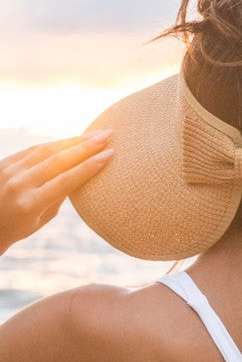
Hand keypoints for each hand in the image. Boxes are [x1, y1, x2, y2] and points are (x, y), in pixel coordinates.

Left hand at [0, 130, 113, 254]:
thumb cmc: (19, 227)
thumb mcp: (43, 218)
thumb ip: (60, 194)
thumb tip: (81, 170)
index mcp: (30, 204)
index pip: (67, 180)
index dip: (90, 165)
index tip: (110, 154)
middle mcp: (18, 184)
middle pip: (58, 159)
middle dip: (86, 145)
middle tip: (108, 134)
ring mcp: (9, 170)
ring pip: (46, 149)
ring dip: (73, 140)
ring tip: (95, 134)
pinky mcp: (4, 162)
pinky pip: (34, 149)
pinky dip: (55, 144)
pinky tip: (71, 140)